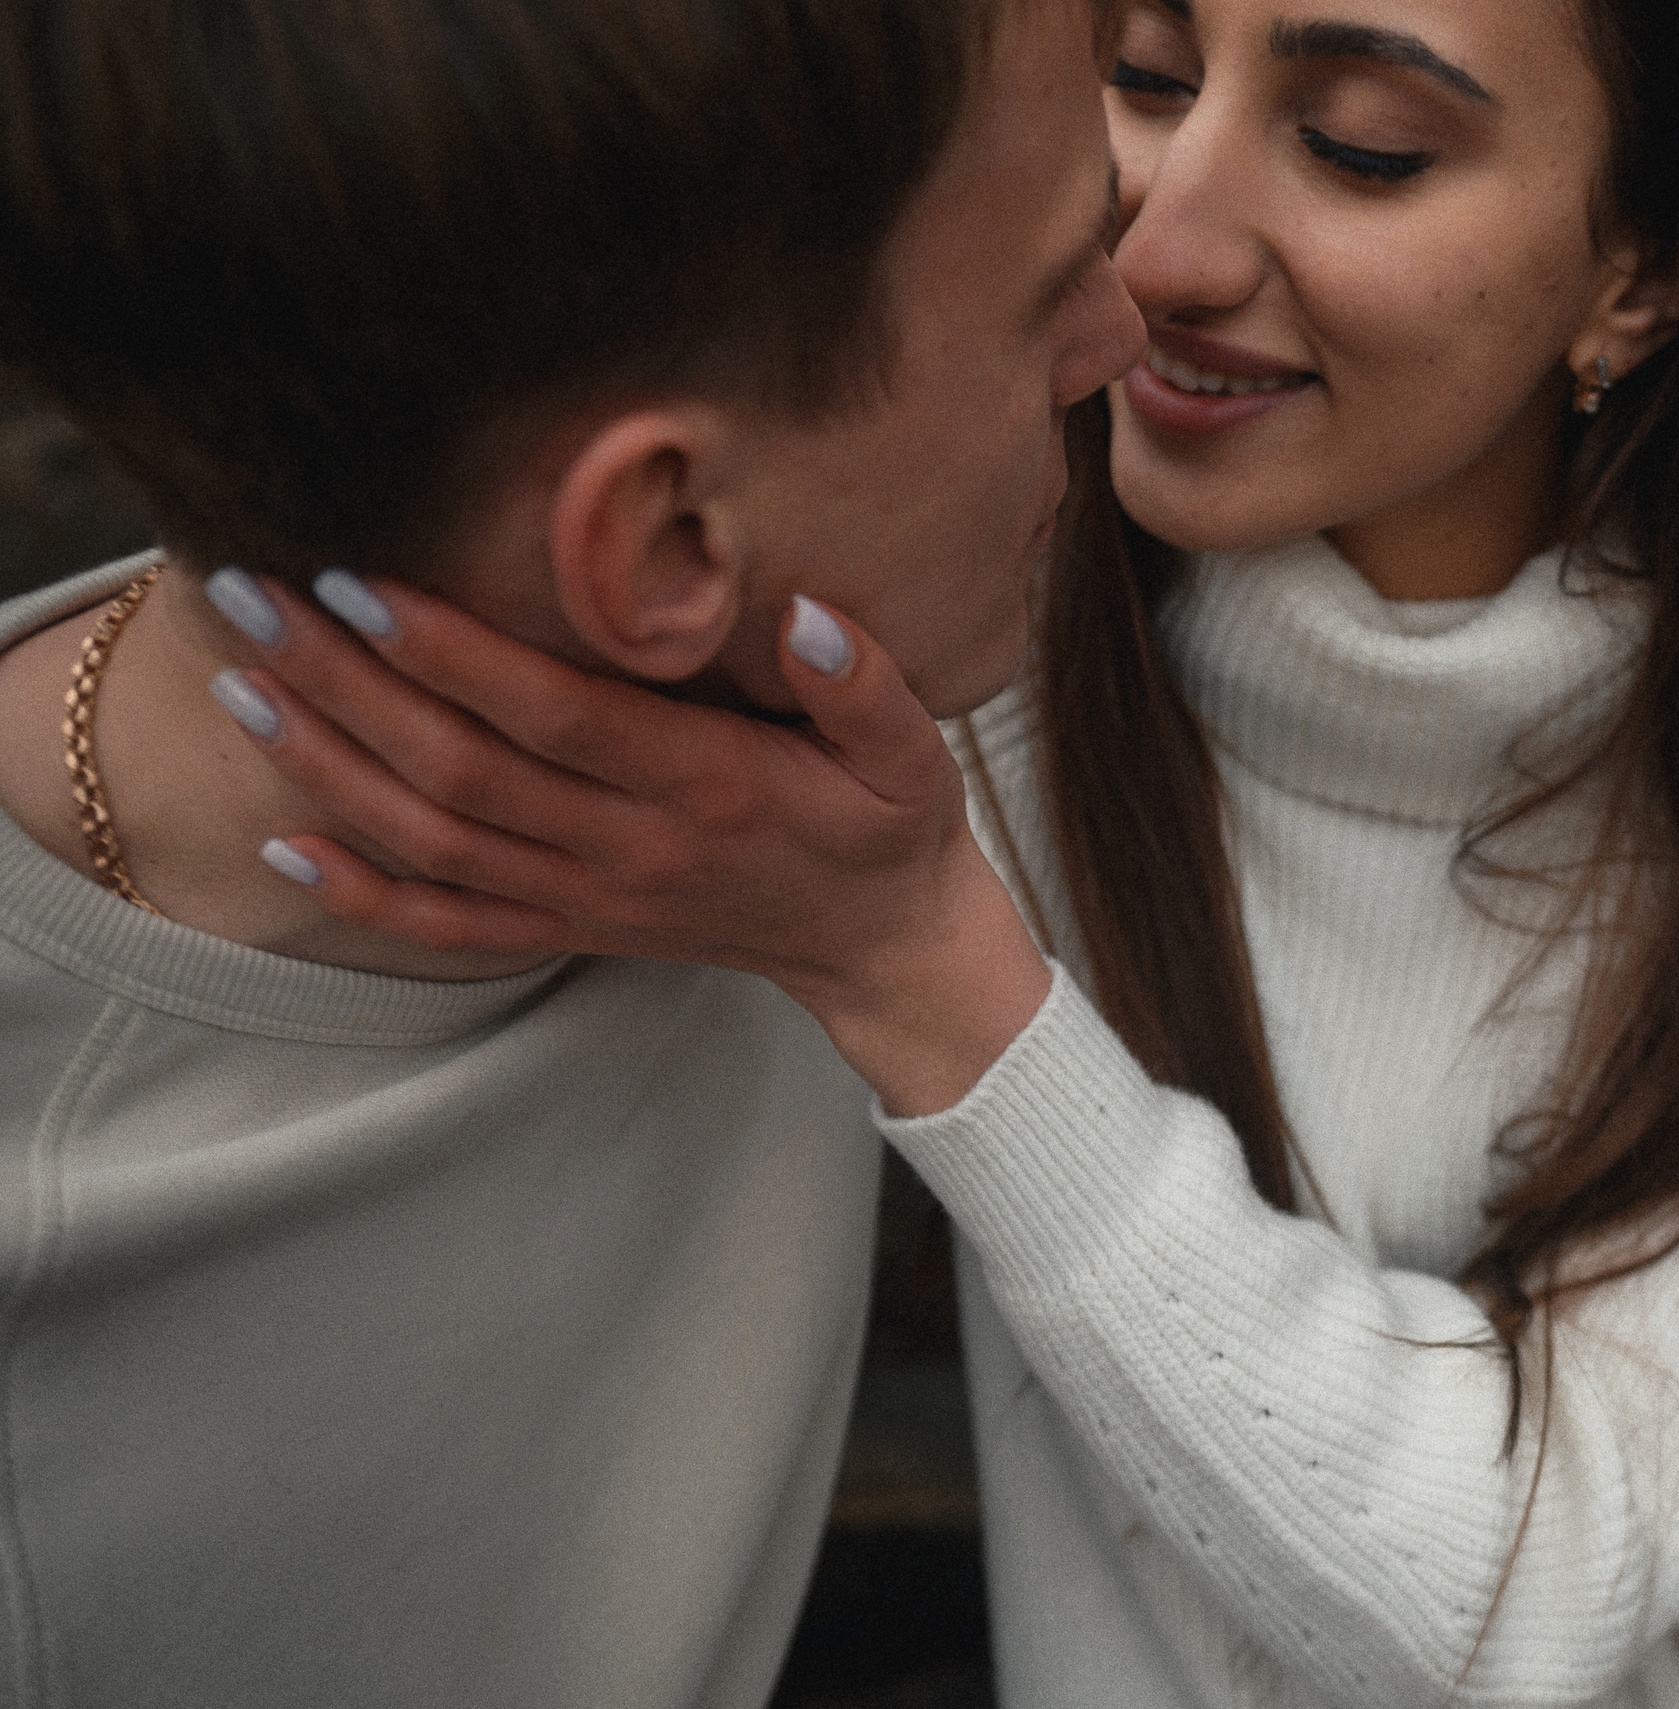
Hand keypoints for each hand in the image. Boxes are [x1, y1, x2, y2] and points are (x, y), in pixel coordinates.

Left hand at [213, 572, 1048, 1115]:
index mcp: (705, 787)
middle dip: (346, 682)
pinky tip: (284, 839)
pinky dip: (362, 890)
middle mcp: (630, 847)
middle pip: (461, 768)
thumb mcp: (913, 752)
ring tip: (241, 684)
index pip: (554, 715)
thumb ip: (865, 685)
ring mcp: (591, 897)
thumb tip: (806, 614)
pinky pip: (449, 922)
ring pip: (433, 838)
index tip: (364, 580)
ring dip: (329, 766)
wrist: (883, 949)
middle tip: (252, 599)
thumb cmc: (891, 828)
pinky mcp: (573, 928)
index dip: (452, 653)